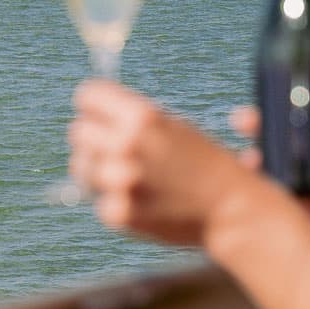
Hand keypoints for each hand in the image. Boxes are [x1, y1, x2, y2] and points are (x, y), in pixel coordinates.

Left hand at [67, 80, 262, 248]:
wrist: (231, 211)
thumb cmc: (204, 165)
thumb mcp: (172, 127)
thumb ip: (130, 118)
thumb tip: (88, 109)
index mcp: (141, 116)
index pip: (87, 96)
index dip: (94, 106)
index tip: (99, 116)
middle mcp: (127, 144)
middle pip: (78, 131)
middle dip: (94, 139)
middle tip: (115, 150)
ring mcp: (120, 180)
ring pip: (80, 165)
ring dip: (98, 170)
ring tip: (127, 176)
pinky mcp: (117, 212)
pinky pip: (96, 199)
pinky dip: (112, 200)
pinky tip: (138, 200)